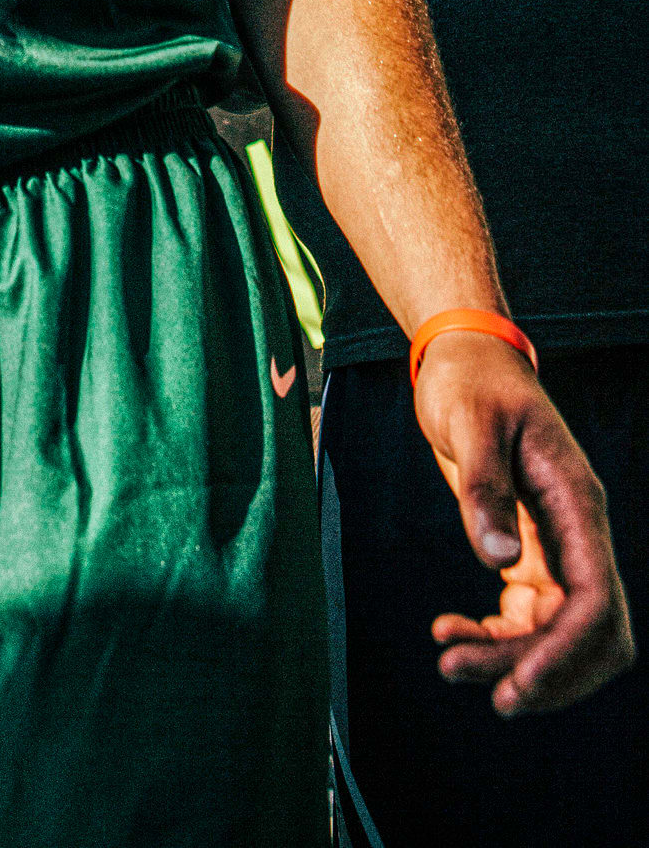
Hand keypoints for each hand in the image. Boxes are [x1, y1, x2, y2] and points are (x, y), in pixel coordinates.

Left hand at [415, 332, 634, 712]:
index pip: (596, 599)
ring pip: (555, 631)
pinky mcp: (527, 550)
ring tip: (448, 658)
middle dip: (541, 671)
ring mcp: (556, 546)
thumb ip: (484, 486)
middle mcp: (577, 532)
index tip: (518, 686)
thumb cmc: (470, 382)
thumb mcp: (471, 423)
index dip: (566, 652)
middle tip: (473, 683)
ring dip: (511, 659)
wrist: (463, 360)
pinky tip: (450, 632)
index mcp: (577, 503)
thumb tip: (497, 560)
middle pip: (587, 632)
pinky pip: (527, 616)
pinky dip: (496, 637)